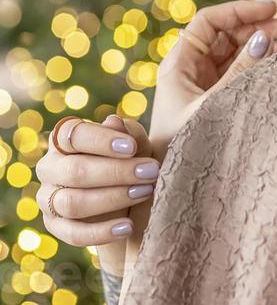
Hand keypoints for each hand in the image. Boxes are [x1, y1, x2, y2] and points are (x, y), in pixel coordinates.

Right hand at [35, 113, 159, 277]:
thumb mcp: (135, 145)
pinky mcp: (54, 226)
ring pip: (73, 202)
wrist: (128, 203)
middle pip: (75, 170)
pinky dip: (101, 232)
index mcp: (64, 138)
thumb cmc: (130, 161)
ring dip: (112, 198)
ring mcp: (48, 198)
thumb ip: (128, 133)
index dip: (102, 140)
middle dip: (116, 172)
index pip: (74, 135)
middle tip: (150, 172)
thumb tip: (114, 121)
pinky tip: (127, 227)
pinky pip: (73, 234)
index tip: (131, 148)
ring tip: (144, 192)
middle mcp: (50, 166)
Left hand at [148, 0, 276, 162]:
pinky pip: (240, 72)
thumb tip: (265, 38)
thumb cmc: (183, 148)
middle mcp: (190, 69)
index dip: (239, 11)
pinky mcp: (216, 100)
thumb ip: (239, 73)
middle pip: (225, 33)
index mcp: (179, 64)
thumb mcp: (211, 106)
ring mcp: (204, 84)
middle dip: (256, 26)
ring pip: (236, 52)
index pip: (209, 21)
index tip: (270, 10)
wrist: (170, 189)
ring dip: (262, 44)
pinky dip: (260, 65)